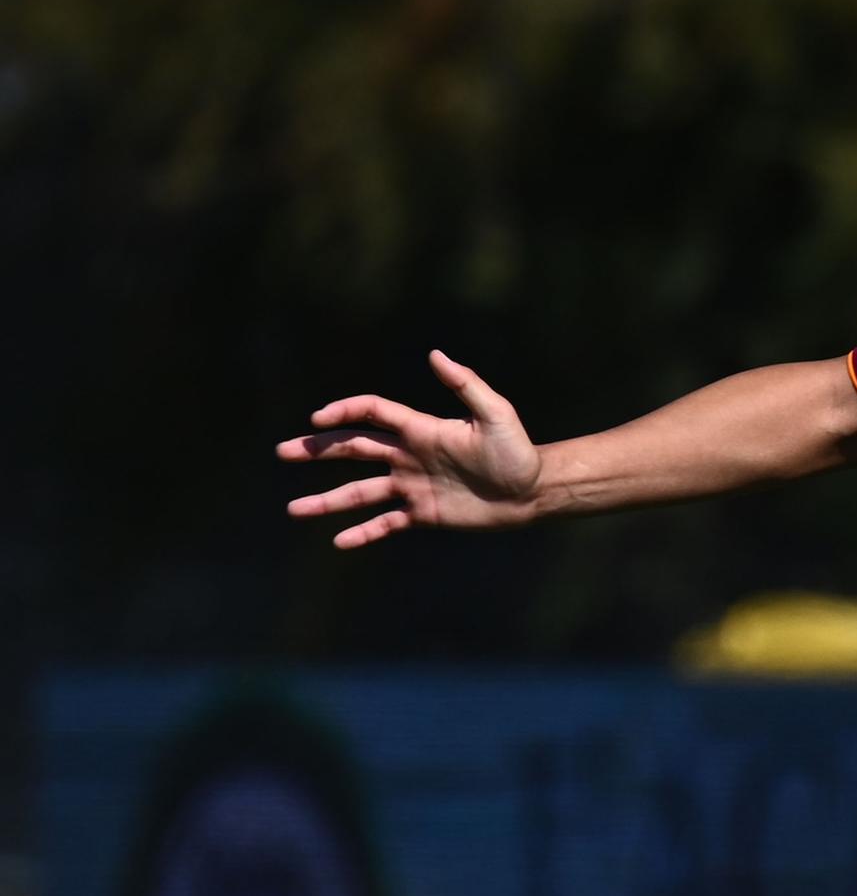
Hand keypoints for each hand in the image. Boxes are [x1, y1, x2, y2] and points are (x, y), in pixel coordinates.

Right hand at [277, 352, 541, 547]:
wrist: (534, 492)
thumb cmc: (518, 451)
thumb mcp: (495, 414)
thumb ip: (466, 385)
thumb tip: (435, 354)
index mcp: (420, 430)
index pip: (372, 414)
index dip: (344, 412)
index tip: (317, 419)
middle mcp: (409, 456)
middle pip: (354, 449)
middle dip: (318, 450)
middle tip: (283, 451)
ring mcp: (412, 486)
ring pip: (360, 492)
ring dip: (327, 500)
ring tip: (294, 509)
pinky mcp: (423, 514)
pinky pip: (386, 523)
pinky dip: (363, 532)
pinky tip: (338, 541)